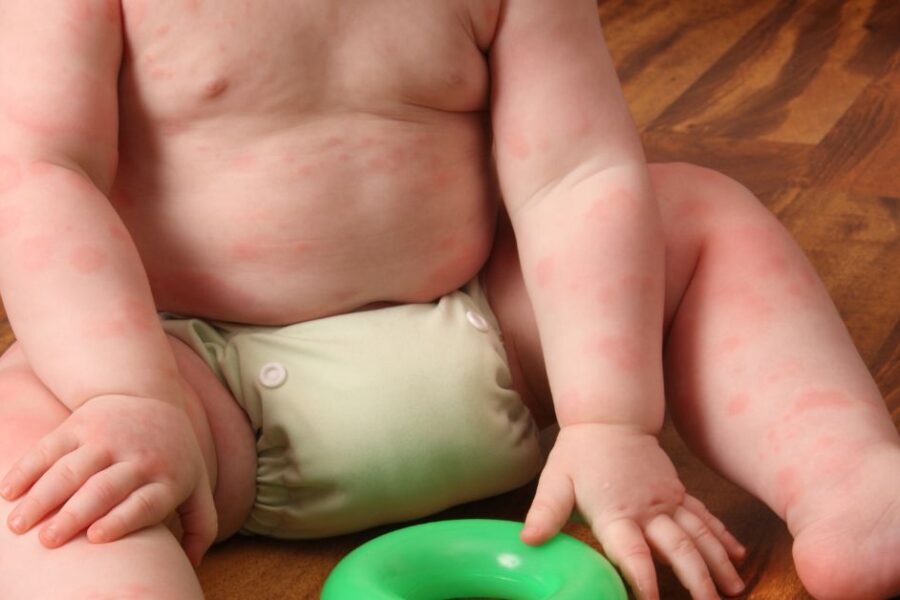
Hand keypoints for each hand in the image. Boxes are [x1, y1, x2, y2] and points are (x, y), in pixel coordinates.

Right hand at [0, 392, 215, 565]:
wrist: (149, 396)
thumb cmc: (173, 455)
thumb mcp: (197, 483)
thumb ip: (201, 524)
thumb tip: (193, 564)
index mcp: (167, 478)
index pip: (145, 501)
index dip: (122, 518)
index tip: (96, 537)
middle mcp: (137, 457)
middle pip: (103, 488)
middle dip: (74, 514)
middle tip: (48, 541)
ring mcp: (107, 438)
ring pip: (71, 469)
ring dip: (42, 497)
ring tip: (19, 525)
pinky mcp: (79, 424)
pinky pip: (48, 447)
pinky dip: (26, 469)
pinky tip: (8, 493)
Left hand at [521, 423, 744, 599]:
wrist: (608, 417)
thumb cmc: (579, 453)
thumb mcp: (555, 481)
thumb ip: (545, 512)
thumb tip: (529, 540)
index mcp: (616, 512)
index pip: (633, 553)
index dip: (643, 579)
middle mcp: (648, 509)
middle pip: (678, 548)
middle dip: (698, 579)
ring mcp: (668, 500)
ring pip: (700, 534)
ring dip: (718, 562)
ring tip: (735, 590)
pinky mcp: (678, 492)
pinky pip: (704, 516)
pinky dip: (722, 536)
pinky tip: (738, 555)